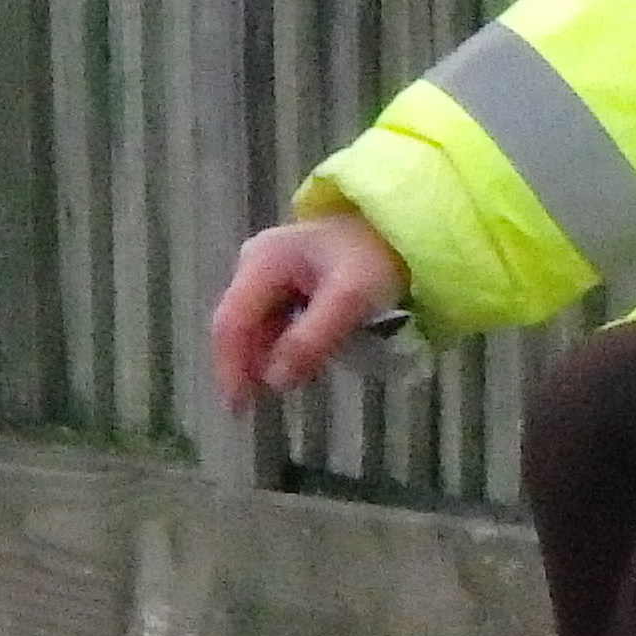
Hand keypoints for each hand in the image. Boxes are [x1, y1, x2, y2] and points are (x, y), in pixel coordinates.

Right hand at [210, 207, 409, 408]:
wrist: (405, 226)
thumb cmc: (377, 257)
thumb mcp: (350, 298)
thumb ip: (311, 338)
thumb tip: (274, 381)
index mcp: (263, 262)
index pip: (231, 323)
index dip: (231, 368)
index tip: (239, 408)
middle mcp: (256, 263)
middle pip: (240, 325)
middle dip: (247, 366)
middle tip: (261, 406)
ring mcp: (270, 271)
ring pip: (257, 326)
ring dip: (266, 358)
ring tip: (287, 386)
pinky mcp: (287, 280)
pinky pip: (275, 321)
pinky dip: (282, 346)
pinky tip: (300, 363)